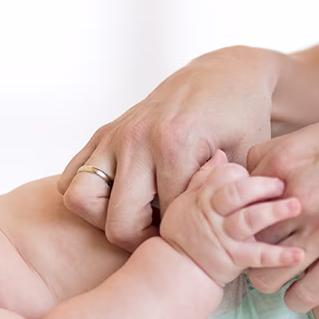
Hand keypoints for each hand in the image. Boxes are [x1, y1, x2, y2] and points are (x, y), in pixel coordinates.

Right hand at [59, 47, 281, 250]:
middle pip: (117, 222)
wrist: (223, 75)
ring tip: (139, 216)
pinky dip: (89, 196)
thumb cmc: (242, 120)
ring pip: (80, 200)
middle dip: (141, 240)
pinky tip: (123, 196)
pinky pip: (70, 178)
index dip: (183, 240)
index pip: (164, 222)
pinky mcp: (102, 133)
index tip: (197, 237)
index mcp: (174, 144)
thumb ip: (231, 199)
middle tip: (166, 235)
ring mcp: (114, 134)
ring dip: (104, 218)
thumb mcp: (248, 159)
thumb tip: (219, 243)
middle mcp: (136, 138)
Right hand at [160, 151, 304, 285]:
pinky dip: (279, 256)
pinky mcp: (235, 258)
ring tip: (296, 206)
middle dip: (262, 185)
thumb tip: (220, 154)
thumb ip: (204, 178)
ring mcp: (225, 236)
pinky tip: (299, 253)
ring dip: (274, 212)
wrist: (178, 269)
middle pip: (238, 193)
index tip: (259, 172)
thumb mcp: (185, 201)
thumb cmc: (183, 233)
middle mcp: (214, 214)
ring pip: (250, 219)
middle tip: (283, 184)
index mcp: (204, 197)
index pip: (225, 175)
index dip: (244, 172)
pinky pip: (258, 256)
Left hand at [244, 94, 318, 311]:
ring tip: (279, 278)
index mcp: (287, 159)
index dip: (245, 206)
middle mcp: (297, 197)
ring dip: (268, 278)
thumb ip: (301, 146)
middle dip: (248, 245)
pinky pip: (307, 294)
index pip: (236, 193)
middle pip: (245, 235)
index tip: (256, 215)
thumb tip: (285, 159)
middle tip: (259, 252)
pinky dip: (299, 299)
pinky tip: (304, 295)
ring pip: (266, 274)